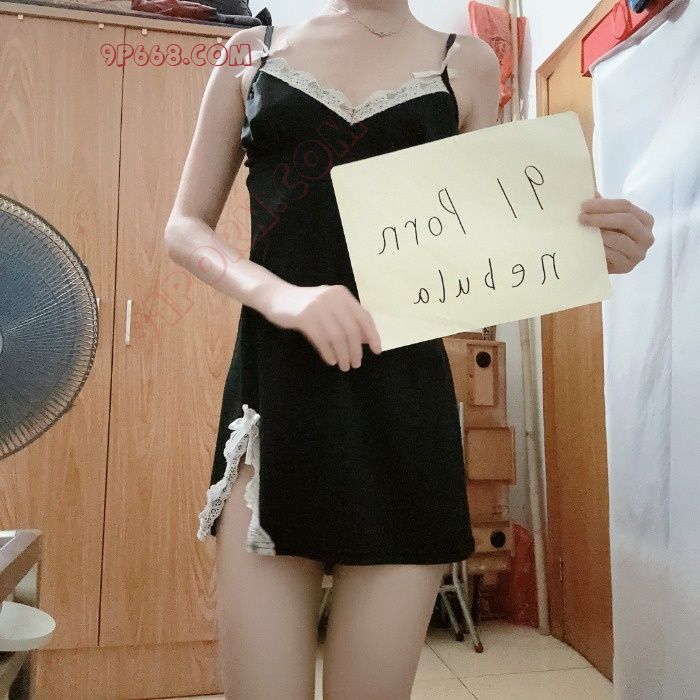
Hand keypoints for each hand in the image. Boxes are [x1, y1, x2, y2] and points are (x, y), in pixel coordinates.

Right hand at [260, 282, 381, 370]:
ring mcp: (318, 307)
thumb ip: (347, 319)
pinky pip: (321, 340)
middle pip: (351, 329)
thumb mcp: (329, 306)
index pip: (364, 317)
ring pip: (337, 336)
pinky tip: (331, 360)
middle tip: (356, 364)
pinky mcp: (304, 317)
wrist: (276, 297)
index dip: (372, 335)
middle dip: (356, 350)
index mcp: (342, 294)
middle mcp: (332, 298)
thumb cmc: (306, 305)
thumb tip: (366, 340)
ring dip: (343, 355)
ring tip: (344, 366)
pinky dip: (329, 353)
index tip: (377, 351)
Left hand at [578, 192, 654, 273]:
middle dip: (601, 217)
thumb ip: (602, 208)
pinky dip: (599, 248)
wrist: (606, 263)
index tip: (584, 205)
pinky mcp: (628, 267)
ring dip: (599, 233)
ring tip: (582, 230)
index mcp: (645, 220)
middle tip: (581, 217)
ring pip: (619, 239)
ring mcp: (639, 253)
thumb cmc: (609, 238)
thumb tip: (590, 192)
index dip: (604, 204)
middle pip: (625, 220)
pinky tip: (588, 244)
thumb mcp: (608, 221)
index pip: (626, 206)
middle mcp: (647, 236)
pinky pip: (612, 255)